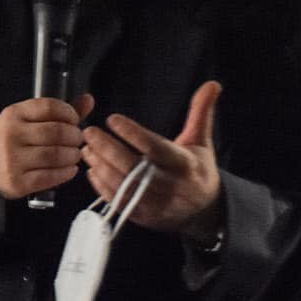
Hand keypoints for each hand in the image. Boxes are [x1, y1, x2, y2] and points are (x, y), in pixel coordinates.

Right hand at [0, 94, 94, 200]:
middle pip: (56, 132)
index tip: (74, 119)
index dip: (69, 113)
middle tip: (77, 139)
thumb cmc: (11, 141)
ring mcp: (12, 159)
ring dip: (72, 155)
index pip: (49, 107)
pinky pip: (50, 176)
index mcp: (13, 114)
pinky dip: (66, 173)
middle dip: (75, 136)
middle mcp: (10, 135)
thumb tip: (88, 100)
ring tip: (74, 155)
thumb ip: (58, 111)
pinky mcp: (17, 181)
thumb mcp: (27, 120)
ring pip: (55, 155)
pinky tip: (69, 169)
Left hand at [80, 81, 222, 236]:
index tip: (112, 119)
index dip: (133, 134)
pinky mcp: (144, 218)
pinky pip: (118, 202)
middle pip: (133, 168)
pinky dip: (102, 187)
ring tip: (87, 148)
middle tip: (89, 132)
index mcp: (185, 165)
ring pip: (122, 186)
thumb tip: (212, 83)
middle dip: (108, 149)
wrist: (203, 211)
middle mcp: (171, 186)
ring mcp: (156, 205)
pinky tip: (92, 170)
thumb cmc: (197, 169)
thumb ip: (201, 112)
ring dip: (101, 167)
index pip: (156, 148)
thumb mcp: (201, 141)